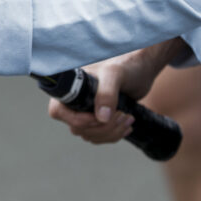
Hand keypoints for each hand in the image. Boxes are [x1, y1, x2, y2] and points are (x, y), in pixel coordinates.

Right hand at [47, 40, 184, 144]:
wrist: (142, 68)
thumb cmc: (125, 64)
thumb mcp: (114, 74)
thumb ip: (106, 94)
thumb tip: (101, 118)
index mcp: (71, 86)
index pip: (58, 111)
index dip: (77, 120)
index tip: (100, 117)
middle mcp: (75, 99)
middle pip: (77, 127)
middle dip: (102, 127)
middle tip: (123, 115)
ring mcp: (86, 110)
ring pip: (89, 135)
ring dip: (110, 133)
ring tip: (128, 119)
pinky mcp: (99, 118)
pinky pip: (98, 136)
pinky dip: (113, 135)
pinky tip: (126, 126)